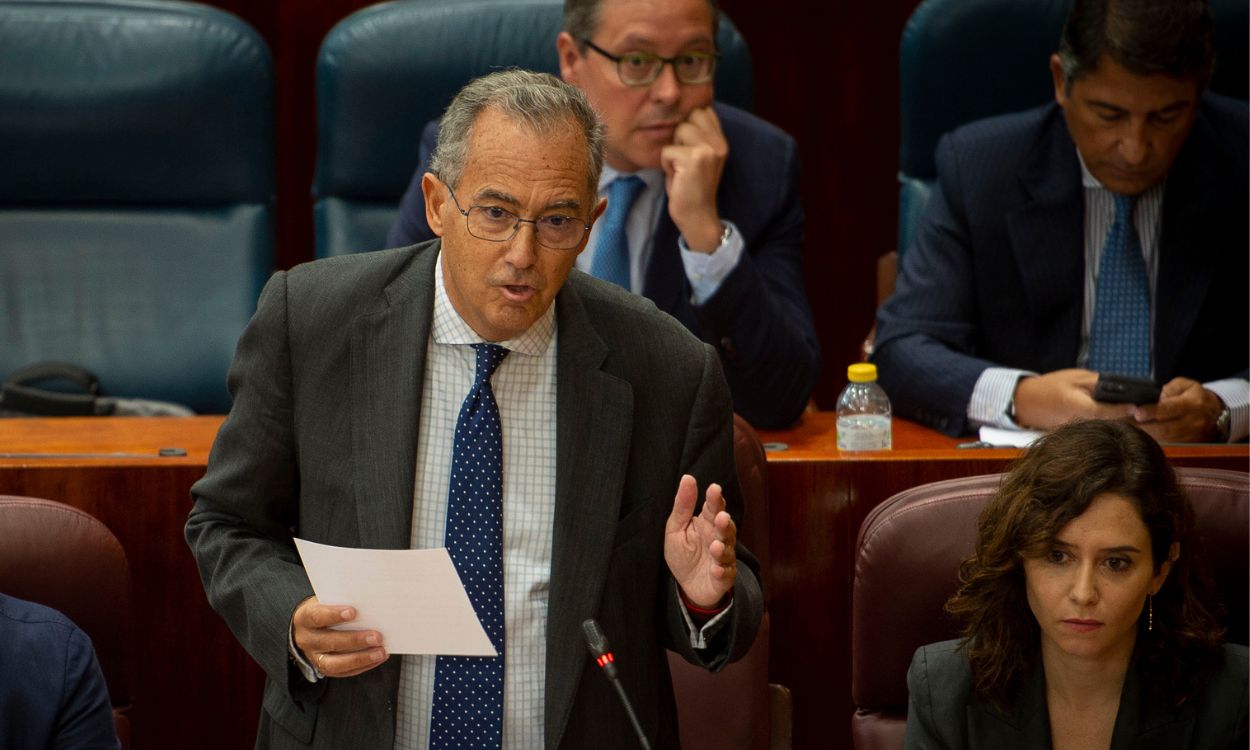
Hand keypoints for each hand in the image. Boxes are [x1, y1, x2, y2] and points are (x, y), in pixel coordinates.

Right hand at [292, 597, 387, 677]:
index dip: (334, 615)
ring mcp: (315, 657)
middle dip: (355, 640)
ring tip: (380, 652)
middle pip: (329, 642)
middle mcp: (307, 640)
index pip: (317, 617)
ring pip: (336, 663)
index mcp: (305, 618)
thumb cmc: (324, 609)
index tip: (353, 612)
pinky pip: (344, 672)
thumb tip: (369, 602)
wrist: (308, 626)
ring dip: (361, 658)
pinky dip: (363, 665)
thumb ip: (342, 601)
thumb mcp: (327, 600)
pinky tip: (378, 657)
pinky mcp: (324, 669)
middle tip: (376, 637)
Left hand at [660, 107, 727, 251]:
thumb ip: (696, 135)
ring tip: (680, 168)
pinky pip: (667, 150)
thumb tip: (677, 111)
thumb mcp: (698, 156)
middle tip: (683, 160)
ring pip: (678, 130)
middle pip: (690, 115)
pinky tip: (677, 177)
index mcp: (721, 140)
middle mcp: (719, 142)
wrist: (697, 216)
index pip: (702, 110)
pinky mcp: (695, 159)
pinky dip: (666, 164)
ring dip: (672, 150)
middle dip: (680, 135)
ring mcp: (709, 149)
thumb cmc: (690, 187)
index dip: (689, 124)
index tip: (688, 146)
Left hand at [664, 474, 736, 607]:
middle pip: (726, 528)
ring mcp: (723, 558)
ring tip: (715, 546)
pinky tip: (716, 569)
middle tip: (721, 518)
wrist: (687, 586)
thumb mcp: (676, 528)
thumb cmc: (683, 553)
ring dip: (722, 548)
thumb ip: (683, 506)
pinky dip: (722, 572)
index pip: (714, 508)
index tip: (714, 489)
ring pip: (727, 551)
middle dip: (724, 524)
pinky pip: (725, 574)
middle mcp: (718, 538)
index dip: (715, 499)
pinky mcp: (723, 578)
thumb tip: (688, 478)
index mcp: (706, 523)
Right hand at [1012, 369, 1133, 429]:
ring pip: (1103, 428)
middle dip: (1126, 418)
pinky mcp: (1076, 434)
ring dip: (1119, 423)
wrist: (1025, 402)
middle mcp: (1078, 422)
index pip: (1105, 411)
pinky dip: (1107, 425)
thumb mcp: (1075, 377)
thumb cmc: (1049, 386)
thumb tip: (1122, 388)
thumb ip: (1097, 383)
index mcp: (1077, 406)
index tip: (1139, 407)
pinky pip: (1096, 430)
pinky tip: (1117, 419)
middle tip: (1144, 413)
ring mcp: (1076, 431)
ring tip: (1135, 416)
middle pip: (1108, 423)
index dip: (1123, 409)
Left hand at [1129, 377, 1222, 442]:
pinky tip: (1139, 437)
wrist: (1215, 413)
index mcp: (1193, 403)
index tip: (1137, 413)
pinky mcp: (1187, 444)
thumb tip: (1157, 397)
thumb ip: (1170, 388)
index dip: (1152, 411)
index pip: (1170, 408)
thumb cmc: (1195, 396)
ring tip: (1127, 431)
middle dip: (1143, 427)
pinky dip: (1153, 441)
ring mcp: (1191, 435)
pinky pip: (1168, 445)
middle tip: (1124, 424)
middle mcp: (1193, 421)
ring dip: (1145, 436)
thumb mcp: (1186, 385)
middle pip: (1165, 428)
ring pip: (1165, 439)